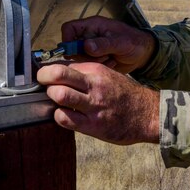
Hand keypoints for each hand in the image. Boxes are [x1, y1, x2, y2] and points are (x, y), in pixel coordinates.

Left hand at [37, 62, 158, 144]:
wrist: (148, 113)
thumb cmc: (124, 94)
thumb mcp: (108, 75)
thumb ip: (86, 73)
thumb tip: (59, 73)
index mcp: (96, 70)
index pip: (63, 64)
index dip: (48, 68)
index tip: (43, 73)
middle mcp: (94, 85)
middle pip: (57, 74)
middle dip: (43, 77)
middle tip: (41, 83)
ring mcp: (93, 105)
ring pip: (59, 95)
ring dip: (51, 97)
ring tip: (55, 99)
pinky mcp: (93, 125)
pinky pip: (65, 118)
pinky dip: (59, 115)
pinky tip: (64, 114)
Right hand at [61, 16, 155, 73]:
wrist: (143, 53)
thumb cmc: (134, 41)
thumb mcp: (121, 42)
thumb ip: (104, 44)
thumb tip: (87, 46)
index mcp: (93, 25)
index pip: (69, 28)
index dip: (68, 40)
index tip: (75, 51)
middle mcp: (89, 36)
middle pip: (72, 47)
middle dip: (85, 55)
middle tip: (103, 56)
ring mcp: (91, 48)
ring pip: (79, 58)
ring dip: (93, 62)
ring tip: (110, 58)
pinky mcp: (94, 59)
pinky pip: (88, 66)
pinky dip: (98, 67)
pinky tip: (111, 63)